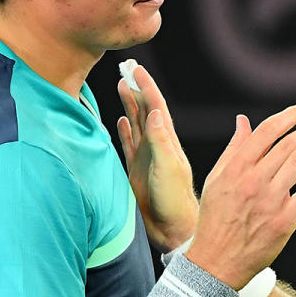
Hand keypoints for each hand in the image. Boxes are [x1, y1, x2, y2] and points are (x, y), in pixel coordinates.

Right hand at [116, 64, 197, 252]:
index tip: (137, 68)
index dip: (147, 86)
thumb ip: (160, 141)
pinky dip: (124, 131)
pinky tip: (121, 121)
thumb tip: (155, 111)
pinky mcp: (136, 171)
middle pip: (145, 110)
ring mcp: (146, 157)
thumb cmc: (175, 200)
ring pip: (136, 124)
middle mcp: (156, 145)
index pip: (156, 106)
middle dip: (137, 89)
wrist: (172, 228)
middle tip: (127, 69)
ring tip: (122, 86)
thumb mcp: (168, 167)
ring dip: (129, 105)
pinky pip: (128, 145)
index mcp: (166, 140)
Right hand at [184, 104, 295, 289]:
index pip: (266, 132)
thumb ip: (233, 149)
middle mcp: (254, 181)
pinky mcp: (285, 221)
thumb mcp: (216, 179)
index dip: (288, 117)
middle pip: (288, 145)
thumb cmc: (215, 218)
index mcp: (236, 168)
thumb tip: (243, 121)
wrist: (216, 262)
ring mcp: (270, 201)